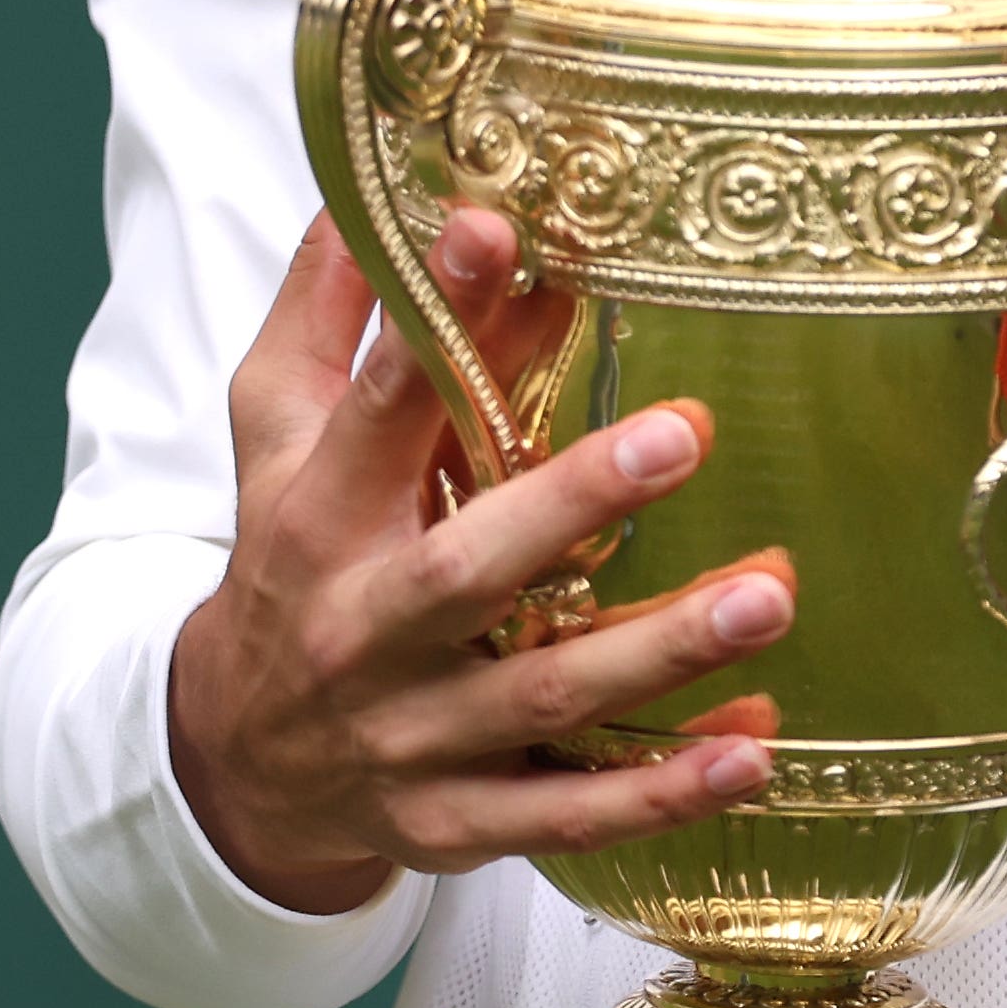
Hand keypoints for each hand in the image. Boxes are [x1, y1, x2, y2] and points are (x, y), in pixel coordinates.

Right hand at [163, 206, 795, 913]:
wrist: (235, 760)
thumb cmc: (288, 561)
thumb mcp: (273, 434)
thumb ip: (325, 313)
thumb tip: (365, 185)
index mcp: (318, 516)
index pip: (377, 409)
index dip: (437, 323)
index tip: (499, 232)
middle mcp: (364, 629)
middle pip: (469, 569)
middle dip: (576, 499)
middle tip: (690, 429)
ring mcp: (411, 738)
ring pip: (542, 702)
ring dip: (661, 653)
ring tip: (771, 594)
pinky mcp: (456, 823)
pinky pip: (569, 816)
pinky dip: (663, 792)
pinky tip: (757, 748)